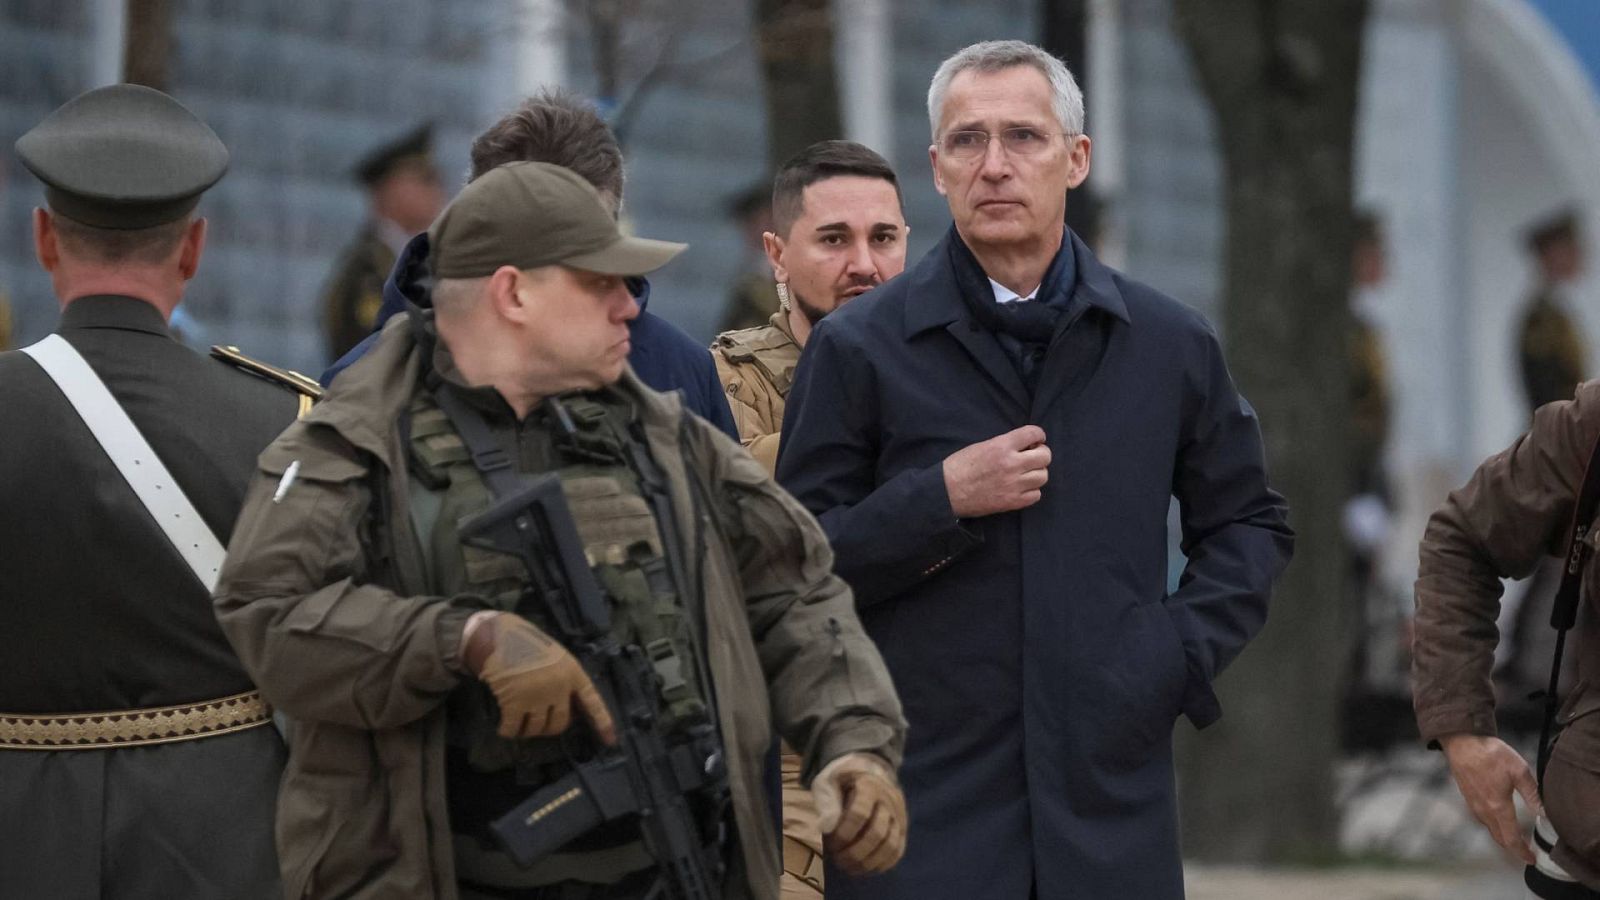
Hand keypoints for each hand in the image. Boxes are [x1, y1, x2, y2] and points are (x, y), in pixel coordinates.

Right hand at [462, 612, 616, 744]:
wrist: (500, 636)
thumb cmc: (527, 642)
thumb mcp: (555, 657)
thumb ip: (562, 679)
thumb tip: (558, 707)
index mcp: (572, 672)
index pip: (592, 701)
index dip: (602, 722)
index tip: (610, 741)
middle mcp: (559, 687)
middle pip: (560, 723)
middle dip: (549, 728)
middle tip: (538, 724)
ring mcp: (538, 696)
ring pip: (537, 728)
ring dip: (527, 730)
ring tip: (518, 724)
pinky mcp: (515, 703)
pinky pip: (513, 728)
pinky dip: (508, 731)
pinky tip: (504, 728)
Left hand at [813, 752, 906, 875]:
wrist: (869, 769)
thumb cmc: (844, 780)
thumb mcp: (829, 782)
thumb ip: (827, 802)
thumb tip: (826, 827)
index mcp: (869, 786)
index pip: (860, 813)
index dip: (845, 833)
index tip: (831, 843)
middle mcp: (889, 801)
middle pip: (877, 833)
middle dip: (855, 853)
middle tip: (838, 860)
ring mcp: (899, 816)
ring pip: (890, 846)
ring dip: (868, 862)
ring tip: (849, 867)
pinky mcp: (903, 828)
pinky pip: (898, 851)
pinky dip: (882, 864)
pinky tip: (864, 868)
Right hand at [942, 425, 1049, 517]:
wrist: (947, 492)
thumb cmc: (960, 466)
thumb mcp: (982, 446)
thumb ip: (1005, 444)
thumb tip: (1026, 445)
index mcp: (1001, 446)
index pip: (1034, 433)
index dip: (1038, 435)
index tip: (1036, 440)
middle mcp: (1011, 464)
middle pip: (1045, 456)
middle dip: (1040, 454)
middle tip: (1031, 457)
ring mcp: (1013, 485)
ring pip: (1043, 476)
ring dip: (1036, 473)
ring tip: (1025, 474)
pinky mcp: (1012, 502)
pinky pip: (1036, 495)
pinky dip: (1031, 491)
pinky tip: (1020, 488)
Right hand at [1439, 733, 1542, 862]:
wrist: (1462, 742)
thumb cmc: (1490, 754)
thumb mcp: (1519, 771)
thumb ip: (1533, 794)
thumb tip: (1545, 813)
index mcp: (1498, 806)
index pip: (1511, 838)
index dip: (1522, 852)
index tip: (1531, 858)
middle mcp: (1483, 810)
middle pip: (1499, 837)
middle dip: (1513, 847)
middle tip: (1526, 851)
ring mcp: (1473, 805)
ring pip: (1489, 829)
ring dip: (1502, 836)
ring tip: (1515, 837)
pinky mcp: (1467, 798)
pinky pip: (1482, 819)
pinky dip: (1493, 826)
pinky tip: (1498, 819)